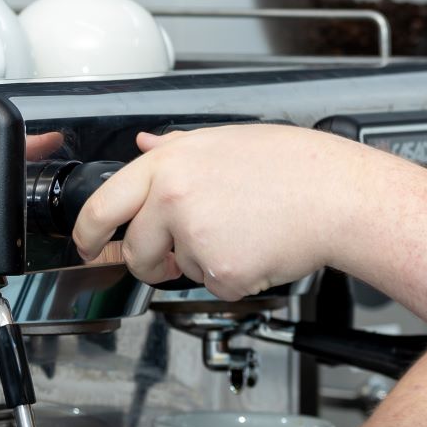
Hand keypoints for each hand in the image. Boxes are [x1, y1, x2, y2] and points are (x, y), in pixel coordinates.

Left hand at [71, 125, 373, 298]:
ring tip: (240, 235)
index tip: (87, 243)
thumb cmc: (296, 166)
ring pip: (178, 270)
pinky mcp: (220, 271)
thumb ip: (177, 148)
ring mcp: (195, 236)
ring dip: (200, 264)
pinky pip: (213, 286)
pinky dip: (234, 277)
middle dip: (149, 261)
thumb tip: (145, 146)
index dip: (88, 231)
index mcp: (171, 163)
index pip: (104, 203)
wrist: (339, 195)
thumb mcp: (227, 140)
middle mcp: (174, 197)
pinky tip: (259, 248)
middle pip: (136, 249)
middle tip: (173, 257)